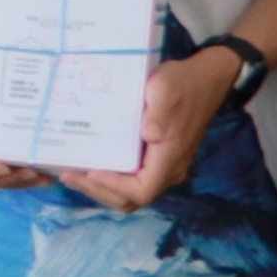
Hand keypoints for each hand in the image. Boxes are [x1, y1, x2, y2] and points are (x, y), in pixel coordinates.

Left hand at [57, 54, 230, 214]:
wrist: (208, 78)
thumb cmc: (183, 82)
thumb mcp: (166, 89)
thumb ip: (158, 113)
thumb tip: (149, 135)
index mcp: (169, 157)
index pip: (141, 191)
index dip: (114, 187)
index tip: (90, 171)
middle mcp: (169, 169)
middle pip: (132, 199)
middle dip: (99, 191)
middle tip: (68, 175)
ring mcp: (166, 166)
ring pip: (132, 193)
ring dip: (103, 188)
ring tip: (73, 173)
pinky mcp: (160, 158)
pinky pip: (135, 180)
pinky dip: (112, 179)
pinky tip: (92, 164)